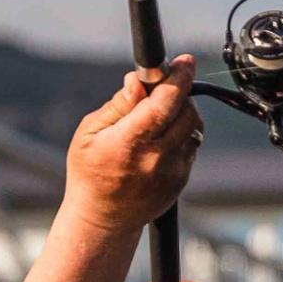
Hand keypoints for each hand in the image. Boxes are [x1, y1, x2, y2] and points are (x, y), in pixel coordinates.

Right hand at [62, 57, 201, 232]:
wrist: (103, 219)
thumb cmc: (90, 172)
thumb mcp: (89, 133)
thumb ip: (118, 105)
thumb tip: (138, 80)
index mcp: (128, 143)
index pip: (164, 102)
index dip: (178, 77)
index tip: (185, 61)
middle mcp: (154, 158)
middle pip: (185, 110)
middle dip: (178, 92)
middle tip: (162, 89)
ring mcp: (172, 171)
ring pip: (193, 126)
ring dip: (181, 112)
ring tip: (158, 115)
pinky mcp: (181, 180)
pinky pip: (191, 145)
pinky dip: (181, 133)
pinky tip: (160, 139)